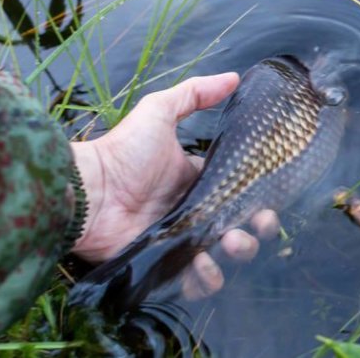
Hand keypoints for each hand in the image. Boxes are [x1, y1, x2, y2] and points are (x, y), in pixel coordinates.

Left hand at [70, 73, 279, 299]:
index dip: (258, 196)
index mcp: (196, 180)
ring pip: (224, 256)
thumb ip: (195, 93)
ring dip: (239, 251)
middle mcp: (193, 212)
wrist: (89, 191)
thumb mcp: (158, 111)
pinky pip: (196, 282)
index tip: (271, 197)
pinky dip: (208, 279)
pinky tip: (206, 265)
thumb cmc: (122, 151)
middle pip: (240, 226)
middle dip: (258, 227)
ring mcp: (181, 241)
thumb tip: (235, 77)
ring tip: (231, 241)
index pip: (238, 192)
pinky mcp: (165, 265)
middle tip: (258, 223)